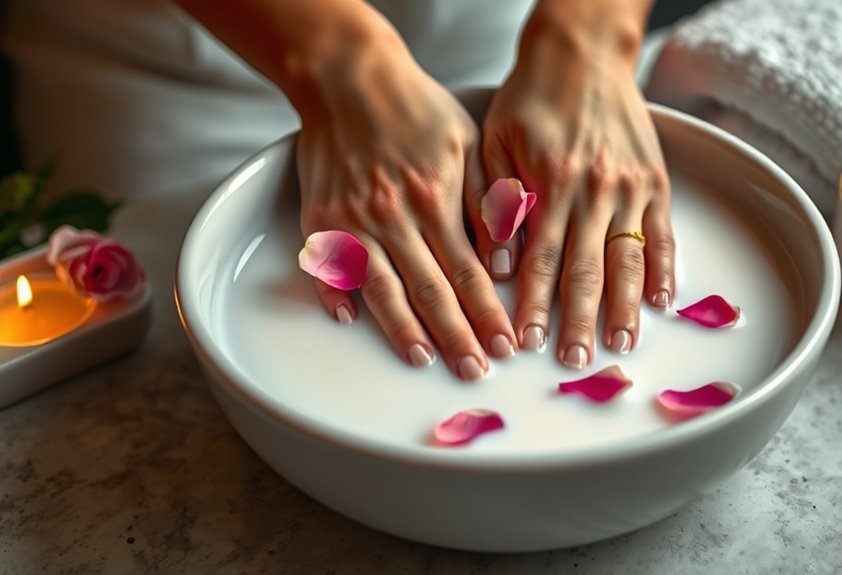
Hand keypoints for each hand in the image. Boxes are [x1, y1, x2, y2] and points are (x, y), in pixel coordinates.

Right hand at [295, 19, 515, 379]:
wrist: (347, 77)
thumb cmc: (414, 107)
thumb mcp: (468, 142)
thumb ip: (486, 201)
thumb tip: (503, 257)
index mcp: (436, 200)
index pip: (468, 273)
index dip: (487, 315)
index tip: (504, 346)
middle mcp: (394, 216)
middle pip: (430, 291)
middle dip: (457, 336)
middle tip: (474, 370)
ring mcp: (352, 219)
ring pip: (382, 288)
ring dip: (404, 330)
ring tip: (424, 359)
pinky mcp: (320, 217)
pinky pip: (328, 265)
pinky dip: (336, 294)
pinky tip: (349, 321)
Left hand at [470, 1, 674, 368]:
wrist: (581, 53)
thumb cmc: (531, 98)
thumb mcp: (495, 141)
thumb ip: (497, 203)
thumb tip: (499, 264)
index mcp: (549, 184)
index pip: (538, 261)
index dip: (531, 306)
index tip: (525, 342)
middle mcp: (593, 190)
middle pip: (585, 271)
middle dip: (579, 321)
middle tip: (574, 359)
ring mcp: (629, 187)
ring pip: (628, 259)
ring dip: (625, 307)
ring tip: (621, 344)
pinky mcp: (655, 179)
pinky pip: (663, 233)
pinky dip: (665, 269)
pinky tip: (662, 301)